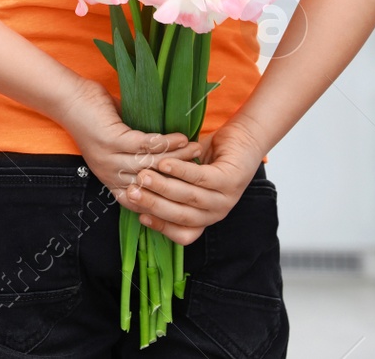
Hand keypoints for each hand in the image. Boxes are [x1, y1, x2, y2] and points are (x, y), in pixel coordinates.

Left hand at [58, 78, 198, 205]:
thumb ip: (138, 157)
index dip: (166, 199)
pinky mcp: (112, 139)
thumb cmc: (94, 118)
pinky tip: (181, 137)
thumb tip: (172, 158)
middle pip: (152, 184)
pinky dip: (167, 142)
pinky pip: (146, 145)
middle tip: (201, 167)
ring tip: (196, 150)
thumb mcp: (116, 146)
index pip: (141, 200)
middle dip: (179, 177)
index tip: (189, 191)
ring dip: (178, 158)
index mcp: (109, 178)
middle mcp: (108, 172)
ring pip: (152, 164)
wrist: (66, 98)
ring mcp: (109, 157)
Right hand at [126, 117, 265, 243]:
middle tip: (132, 191)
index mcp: (205, 218)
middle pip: (182, 216)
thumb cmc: (208, 159)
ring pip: (190, 197)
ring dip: (163, 187)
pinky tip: (164, 163)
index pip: (182, 233)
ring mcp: (226, 198)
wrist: (242, 140)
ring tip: (143, 175)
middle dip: (153, 204)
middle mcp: (216, 214)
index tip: (138, 214)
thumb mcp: (186, 179)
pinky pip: (202, 178)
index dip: (160, 226)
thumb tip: (134, 191)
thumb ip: (167, 189)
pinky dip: (181, 171)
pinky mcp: (231, 179)